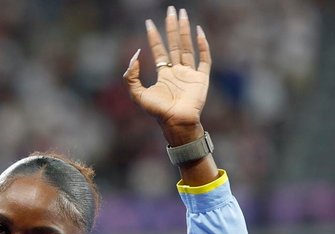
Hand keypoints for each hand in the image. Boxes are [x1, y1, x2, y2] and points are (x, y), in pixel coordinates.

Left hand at [123, 6, 211, 146]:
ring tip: (182, 14)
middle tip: (170, 9)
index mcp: (164, 75)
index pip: (159, 50)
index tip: (148, 23)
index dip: (153, 36)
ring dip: (185, 30)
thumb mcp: (137, 94)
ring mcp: (190, 74)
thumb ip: (131, 76)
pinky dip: (203, 45)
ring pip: (187, 46)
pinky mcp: (202, 78)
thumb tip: (136, 55)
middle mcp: (177, 71)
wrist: (176, 122)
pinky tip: (198, 31)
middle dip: (171, 27)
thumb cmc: (158, 112)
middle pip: (174, 44)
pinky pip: (204, 58)